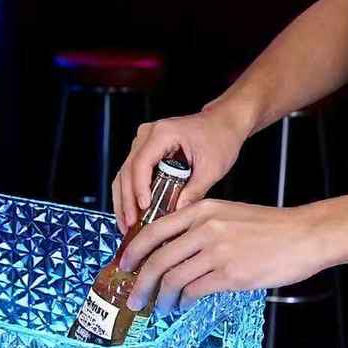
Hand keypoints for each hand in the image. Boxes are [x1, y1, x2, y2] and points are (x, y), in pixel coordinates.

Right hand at [112, 107, 249, 234]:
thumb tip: (176, 214)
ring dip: (124, 201)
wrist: (223, 123)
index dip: (139, 187)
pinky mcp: (145, 152)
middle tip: (130, 225)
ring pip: (124, 175)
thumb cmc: (220, 138)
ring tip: (127, 225)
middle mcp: (147, 135)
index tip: (143, 208)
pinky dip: (130, 195)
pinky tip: (132, 213)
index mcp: (163, 133)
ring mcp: (143, 142)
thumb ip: (194, 191)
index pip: (141, 163)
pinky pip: (131, 175)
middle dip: (126, 201)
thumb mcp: (212, 168)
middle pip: (127, 171)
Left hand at [119, 199, 327, 314]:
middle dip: (140, 284)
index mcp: (201, 210)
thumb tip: (168, 251)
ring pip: (173, 279)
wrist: (305, 235)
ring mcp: (217, 251)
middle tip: (133, 299)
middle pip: (157, 259)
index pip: (154, 231)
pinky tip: (182, 306)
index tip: (124, 267)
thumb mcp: (227, 214)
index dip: (133, 252)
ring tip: (160, 307)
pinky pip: (194, 291)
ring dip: (161, 298)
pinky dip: (183, 302)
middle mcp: (205, 228)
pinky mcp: (231, 274)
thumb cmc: (268, 228)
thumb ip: (198, 226)